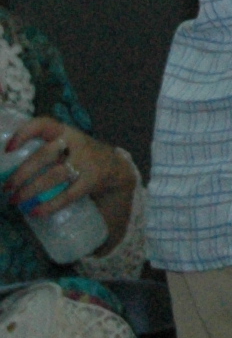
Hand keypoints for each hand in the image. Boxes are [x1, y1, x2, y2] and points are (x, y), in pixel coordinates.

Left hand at [2, 117, 129, 244]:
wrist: (114, 166)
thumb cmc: (77, 154)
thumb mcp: (65, 143)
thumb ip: (43, 148)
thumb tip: (6, 165)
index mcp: (64, 131)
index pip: (44, 125)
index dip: (24, 134)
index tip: (8, 149)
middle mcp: (75, 143)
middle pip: (44, 156)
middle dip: (22, 173)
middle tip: (6, 187)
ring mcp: (85, 161)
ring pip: (54, 175)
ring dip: (31, 190)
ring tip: (15, 201)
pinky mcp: (91, 180)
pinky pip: (69, 194)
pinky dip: (50, 205)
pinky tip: (35, 212)